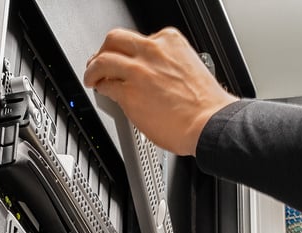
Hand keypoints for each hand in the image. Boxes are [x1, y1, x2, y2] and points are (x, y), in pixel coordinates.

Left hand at [84, 27, 237, 155]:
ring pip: (103, 60)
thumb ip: (168, 66)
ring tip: (91, 76)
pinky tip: (100, 91)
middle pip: (115, 40)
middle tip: (100, 60)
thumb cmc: (206, 105)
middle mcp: (152, 52)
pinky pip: (106, 85)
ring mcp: (138, 71)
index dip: (130, 51)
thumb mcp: (190, 68)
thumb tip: (154, 76)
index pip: (140, 39)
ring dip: (93, 68)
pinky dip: (100, 88)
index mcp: (170, 42)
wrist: (210, 124)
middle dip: (105, 50)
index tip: (127, 59)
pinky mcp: (129, 93)